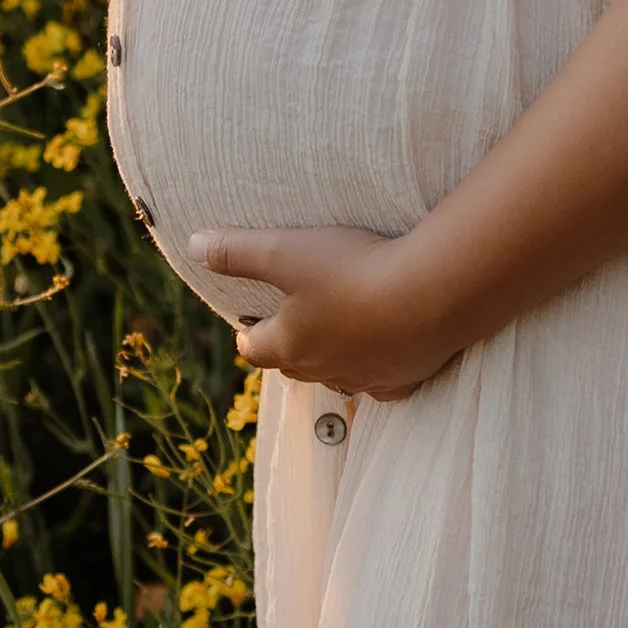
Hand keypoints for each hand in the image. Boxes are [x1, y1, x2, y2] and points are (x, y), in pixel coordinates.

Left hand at [189, 224, 452, 399]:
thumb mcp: (286, 251)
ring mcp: (367, 378)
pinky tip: (386, 351)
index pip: (254, 349)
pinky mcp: (405, 378)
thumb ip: (238, 251)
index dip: (247, 336)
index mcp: (291, 343)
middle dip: (287, 348)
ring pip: (337, 376)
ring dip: (332, 358)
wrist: (433, 295)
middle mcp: (324, 370)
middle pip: (294, 366)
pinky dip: (377, 368)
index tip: (246, 326)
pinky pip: (382, 381)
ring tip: (337, 334)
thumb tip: (194, 246)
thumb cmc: (353, 271)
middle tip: (289, 325)